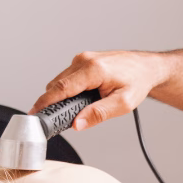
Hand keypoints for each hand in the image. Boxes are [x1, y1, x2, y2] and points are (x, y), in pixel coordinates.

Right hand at [32, 51, 166, 130]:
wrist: (148, 68)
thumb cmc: (138, 82)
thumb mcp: (124, 103)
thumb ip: (99, 114)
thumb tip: (77, 124)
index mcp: (93, 69)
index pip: (61, 89)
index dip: (45, 103)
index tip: (34, 114)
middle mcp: (84, 60)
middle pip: (57, 86)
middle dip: (56, 104)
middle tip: (61, 120)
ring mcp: (82, 58)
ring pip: (60, 82)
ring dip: (64, 97)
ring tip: (81, 108)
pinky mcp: (82, 61)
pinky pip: (67, 78)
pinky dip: (70, 90)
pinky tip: (83, 97)